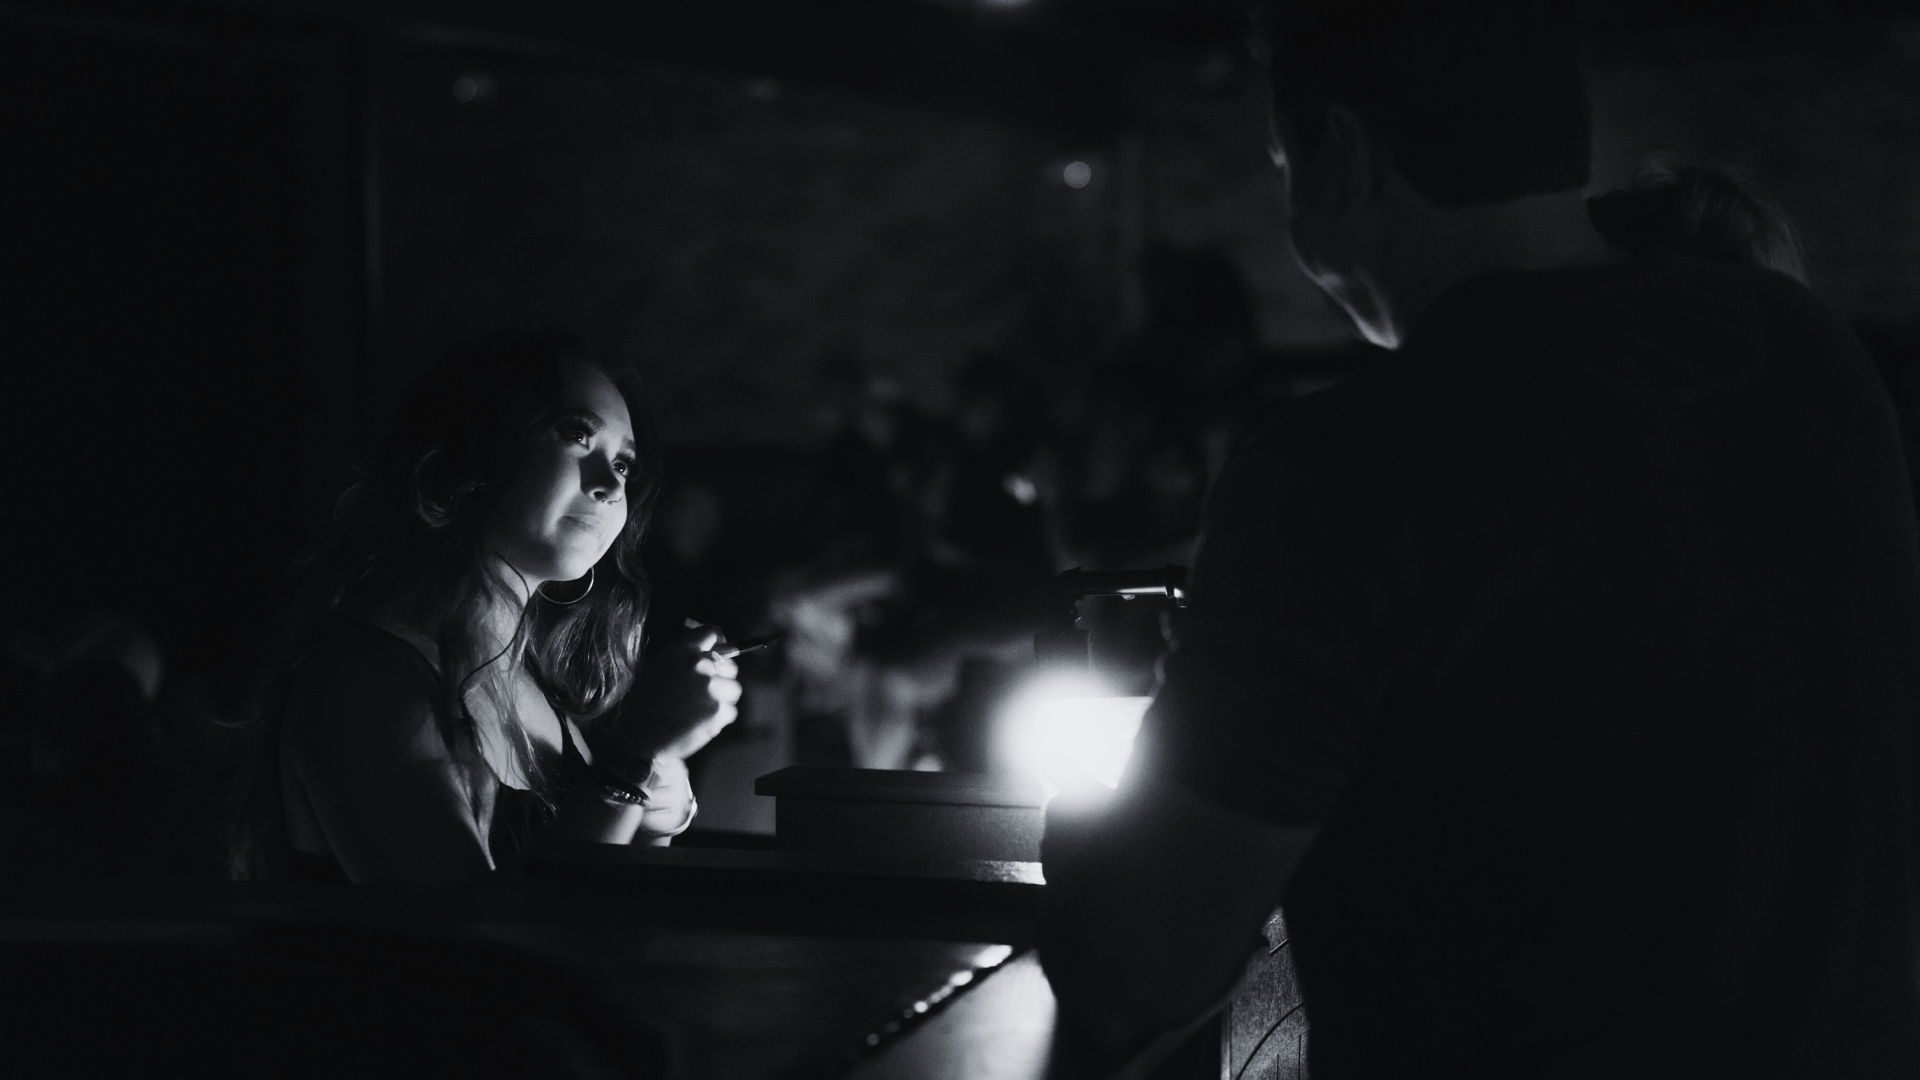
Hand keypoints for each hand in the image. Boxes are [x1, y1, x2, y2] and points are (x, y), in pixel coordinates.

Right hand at [607, 622, 740, 761]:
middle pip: (729, 664)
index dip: (717, 643)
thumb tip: (707, 647)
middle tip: (704, 691)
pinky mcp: (719, 710)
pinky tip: (698, 723)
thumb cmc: (644, 705)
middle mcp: (699, 665)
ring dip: (721, 699)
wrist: (640, 739)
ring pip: (733, 689)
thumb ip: (681, 654)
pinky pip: (730, 711)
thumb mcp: (655, 668)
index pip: (712, 632)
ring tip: (697, 710)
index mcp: (681, 650)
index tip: (717, 653)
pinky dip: (719, 719)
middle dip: (721, 676)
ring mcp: (711, 688)